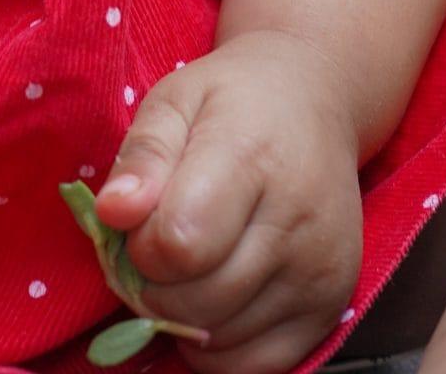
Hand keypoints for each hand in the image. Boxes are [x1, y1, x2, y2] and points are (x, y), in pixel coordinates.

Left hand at [93, 30, 363, 373]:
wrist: (313, 101)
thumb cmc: (232, 100)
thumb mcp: (174, 100)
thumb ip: (141, 156)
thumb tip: (112, 213)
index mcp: (251, 157)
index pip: (180, 243)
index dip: (141, 244)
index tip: (142, 220)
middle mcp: (297, 221)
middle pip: (198, 301)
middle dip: (155, 286)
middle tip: (156, 249)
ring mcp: (321, 270)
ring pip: (222, 338)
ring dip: (184, 318)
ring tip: (188, 267)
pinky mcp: (333, 305)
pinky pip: (259, 365)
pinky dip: (219, 348)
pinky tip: (213, 302)